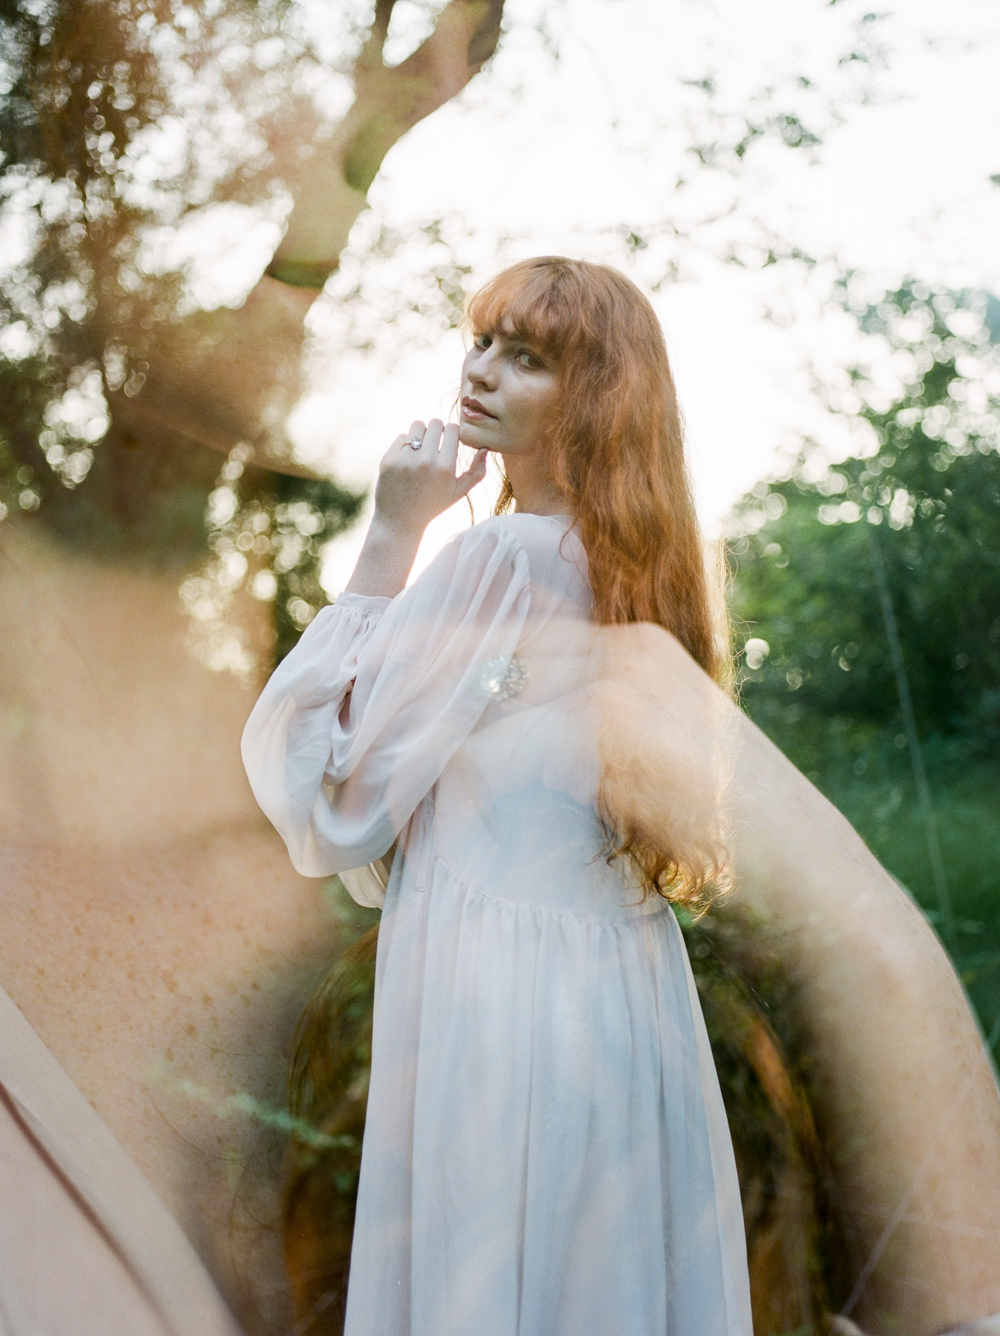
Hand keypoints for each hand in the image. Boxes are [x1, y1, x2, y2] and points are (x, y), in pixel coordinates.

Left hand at [373, 419, 487, 534]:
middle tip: (435, 442)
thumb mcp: (459, 493)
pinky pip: (401, 437)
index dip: (452, 432)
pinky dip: (406, 444)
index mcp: (445, 467)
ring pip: (417, 425)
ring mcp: (405, 460)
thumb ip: (476, 472)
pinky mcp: (389, 460)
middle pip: (435, 423)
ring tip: (421, 447)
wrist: (400, 521)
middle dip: (437, 430)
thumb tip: (484, 448)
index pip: (452, 429)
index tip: (449, 440)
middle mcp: (425, 461)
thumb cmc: (433, 506)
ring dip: (421, 433)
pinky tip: (407, 459)